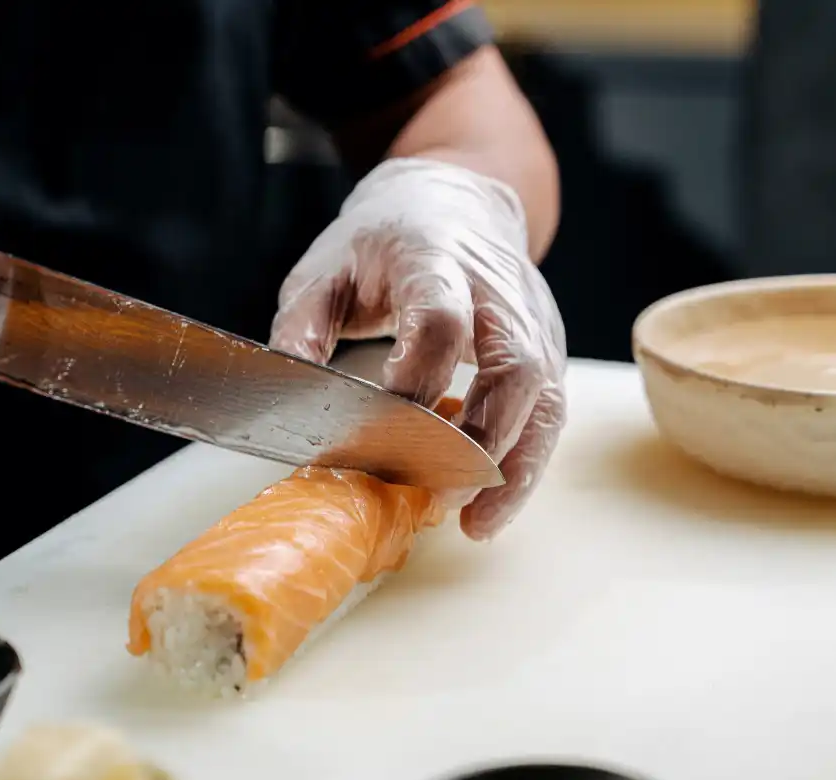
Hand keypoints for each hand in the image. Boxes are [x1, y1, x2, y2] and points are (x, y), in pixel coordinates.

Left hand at [270, 158, 566, 539]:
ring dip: (512, 467)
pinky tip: (491, 508)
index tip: (380, 429)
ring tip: (475, 521)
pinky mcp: (547, 348)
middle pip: (512, 366)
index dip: (417, 379)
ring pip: (543, 399)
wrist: (456, 202)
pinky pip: (548, 414)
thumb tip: (288, 397)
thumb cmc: (380, 242)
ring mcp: (532, 319)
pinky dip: (525, 466)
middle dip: (477, 438)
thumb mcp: (323, 270)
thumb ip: (301, 328)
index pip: (442, 320)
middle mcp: (497, 289)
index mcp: (434, 258)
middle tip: (434, 493)